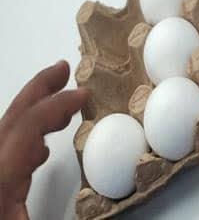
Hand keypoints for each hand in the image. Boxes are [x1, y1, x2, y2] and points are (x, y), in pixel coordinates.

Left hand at [0, 61, 87, 219]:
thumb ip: (75, 214)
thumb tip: (111, 205)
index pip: (27, 127)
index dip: (57, 105)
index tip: (83, 95)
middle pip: (10, 121)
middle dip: (37, 92)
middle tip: (63, 70)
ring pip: (4, 133)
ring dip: (33, 114)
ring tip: (59, 101)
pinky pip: (4, 152)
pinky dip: (25, 139)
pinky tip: (42, 148)